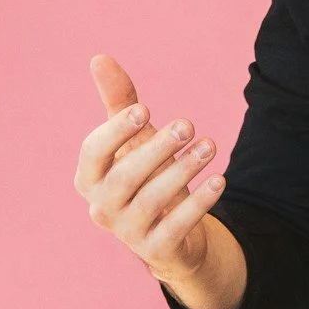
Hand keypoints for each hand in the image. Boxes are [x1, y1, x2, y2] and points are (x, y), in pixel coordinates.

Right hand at [73, 55, 240, 308]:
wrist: (168, 232)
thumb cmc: (144, 173)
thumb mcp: (132, 138)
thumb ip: (118, 101)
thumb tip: (99, 58)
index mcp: (89, 177)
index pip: (92, 153)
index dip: (115, 131)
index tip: (144, 108)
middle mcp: (101, 207)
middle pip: (125, 177)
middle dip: (158, 148)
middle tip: (188, 123)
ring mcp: (127, 232)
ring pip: (152, 201)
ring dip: (184, 170)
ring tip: (211, 144)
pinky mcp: (156, 250)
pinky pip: (176, 227)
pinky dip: (198, 203)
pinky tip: (219, 180)